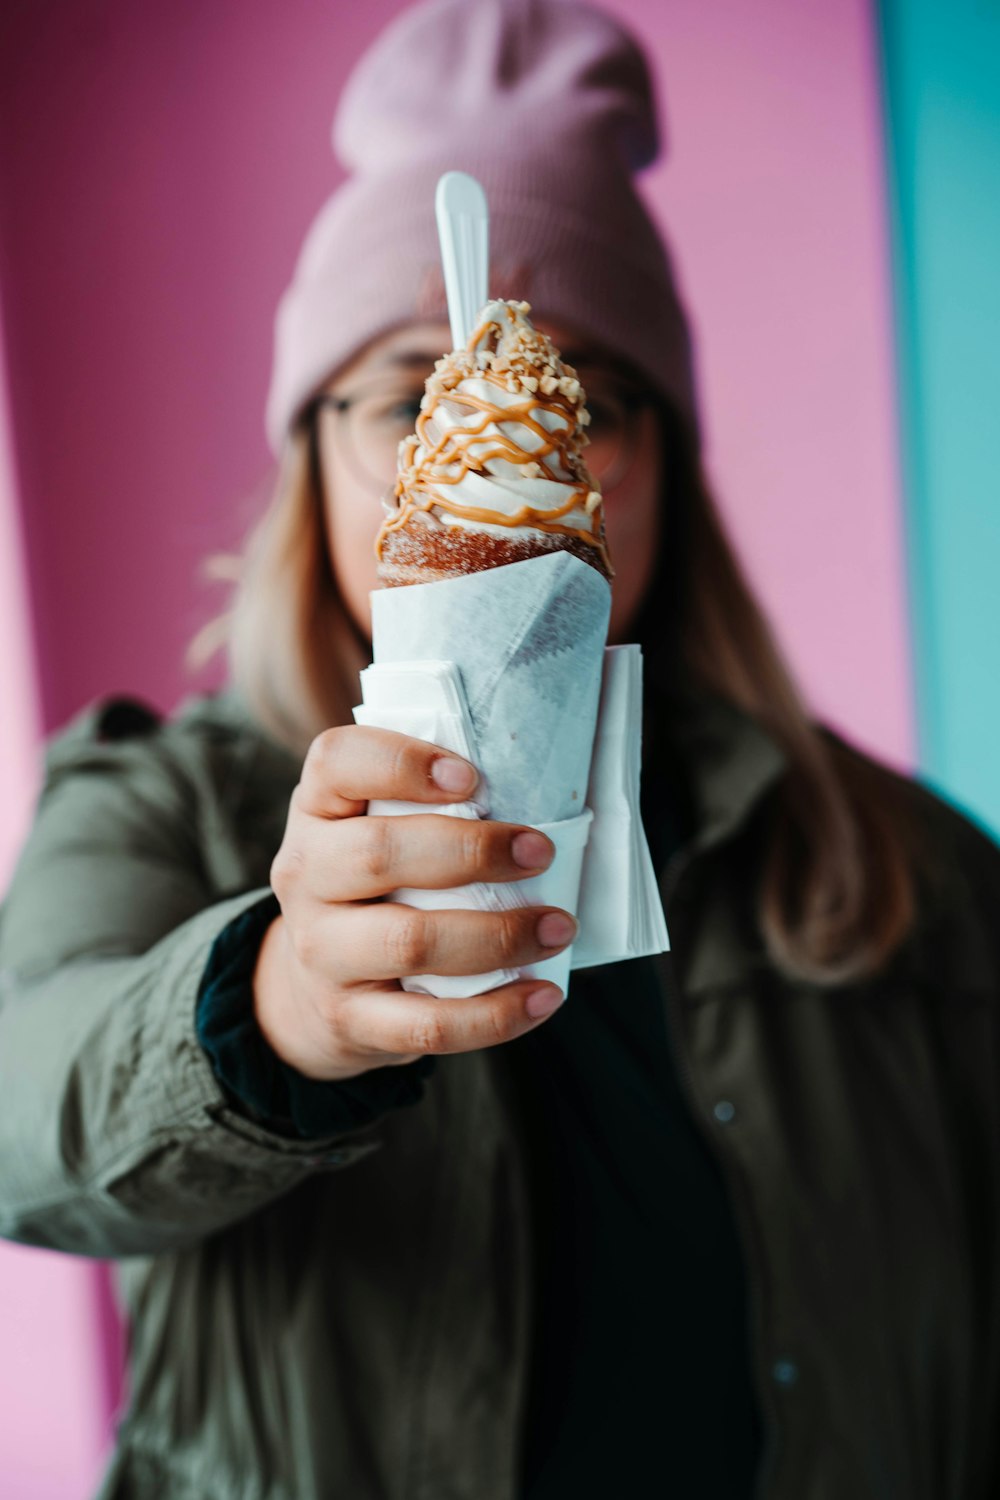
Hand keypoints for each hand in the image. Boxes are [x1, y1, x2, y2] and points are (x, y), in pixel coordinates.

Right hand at [255, 725, 573, 1080]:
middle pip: (378, 853)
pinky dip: (495, 1014)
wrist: (314, 987)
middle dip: (472, 851)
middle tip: (540, 853)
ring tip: (557, 927)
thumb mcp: (376, 828)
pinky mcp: (350, 1018)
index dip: (402, 764)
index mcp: (316, 809)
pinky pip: (427, 1023)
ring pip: (409, 941)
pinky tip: (543, 995)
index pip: (336, 762)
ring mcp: (321, 951)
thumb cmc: (376, 885)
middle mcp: (306, 874)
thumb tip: (544, 797)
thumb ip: (430, 806)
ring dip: (498, 935)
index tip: (471, 778)